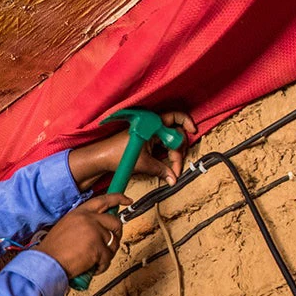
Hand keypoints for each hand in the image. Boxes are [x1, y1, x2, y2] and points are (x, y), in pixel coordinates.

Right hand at [35, 193, 129, 277]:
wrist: (47, 263)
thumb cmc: (53, 250)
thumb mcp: (67, 227)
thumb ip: (83, 224)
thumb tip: (100, 229)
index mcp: (79, 213)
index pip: (103, 200)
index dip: (117, 198)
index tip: (126, 200)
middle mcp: (88, 219)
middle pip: (115, 222)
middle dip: (117, 235)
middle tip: (111, 244)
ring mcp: (94, 232)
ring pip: (113, 243)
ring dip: (106, 254)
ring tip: (94, 260)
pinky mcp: (97, 247)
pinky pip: (108, 258)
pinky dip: (102, 266)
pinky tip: (92, 268)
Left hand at [68, 111, 197, 190]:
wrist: (101, 159)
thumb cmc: (119, 156)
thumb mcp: (144, 164)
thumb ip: (161, 169)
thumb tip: (174, 179)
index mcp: (151, 125)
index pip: (175, 117)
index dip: (186, 122)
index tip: (194, 131)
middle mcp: (152, 126)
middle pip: (175, 133)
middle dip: (180, 149)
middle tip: (178, 165)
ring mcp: (149, 133)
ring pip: (170, 140)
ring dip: (174, 153)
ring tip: (173, 168)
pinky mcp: (146, 141)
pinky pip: (162, 144)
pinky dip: (167, 154)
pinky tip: (168, 165)